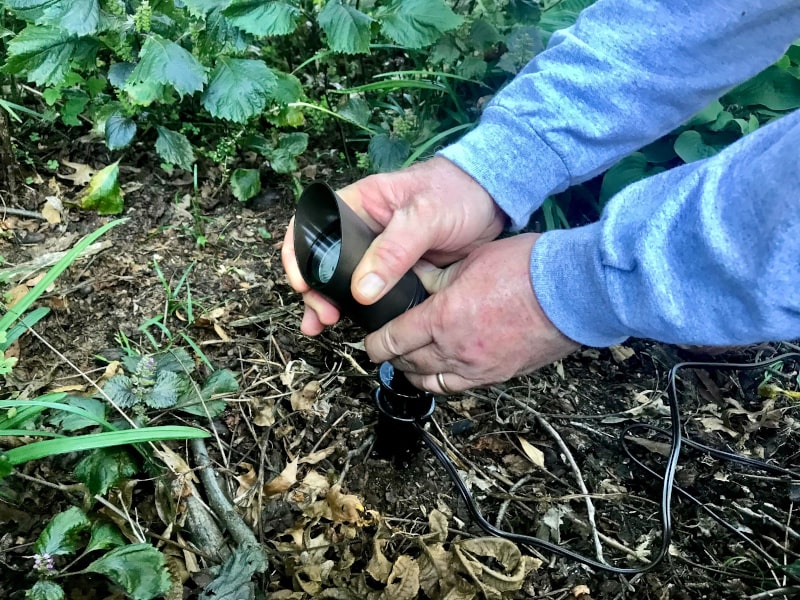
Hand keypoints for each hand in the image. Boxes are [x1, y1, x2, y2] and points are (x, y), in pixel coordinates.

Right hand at [281, 157, 505, 334]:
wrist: (494, 203)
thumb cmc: (457, 193)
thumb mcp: (425, 216)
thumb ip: (394, 251)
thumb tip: (361, 290)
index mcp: (358, 204)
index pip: (312, 226)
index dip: (298, 254)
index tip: (303, 283)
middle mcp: (362, 230)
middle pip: (323, 261)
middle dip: (314, 290)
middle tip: (321, 315)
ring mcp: (379, 254)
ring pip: (345, 282)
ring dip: (331, 304)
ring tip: (323, 326)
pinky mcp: (398, 274)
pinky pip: (373, 295)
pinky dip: (361, 312)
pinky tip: (357, 328)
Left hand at [364, 233, 580, 392]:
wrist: (572, 292)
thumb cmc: (526, 269)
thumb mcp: (470, 261)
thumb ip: (438, 277)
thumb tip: (415, 281)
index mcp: (443, 317)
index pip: (394, 339)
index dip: (376, 344)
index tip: (370, 343)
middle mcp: (455, 349)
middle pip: (408, 362)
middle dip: (392, 356)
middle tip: (386, 348)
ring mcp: (478, 368)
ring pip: (431, 381)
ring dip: (414, 373)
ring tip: (409, 363)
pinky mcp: (498, 376)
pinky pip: (459, 388)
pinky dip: (443, 381)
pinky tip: (442, 372)